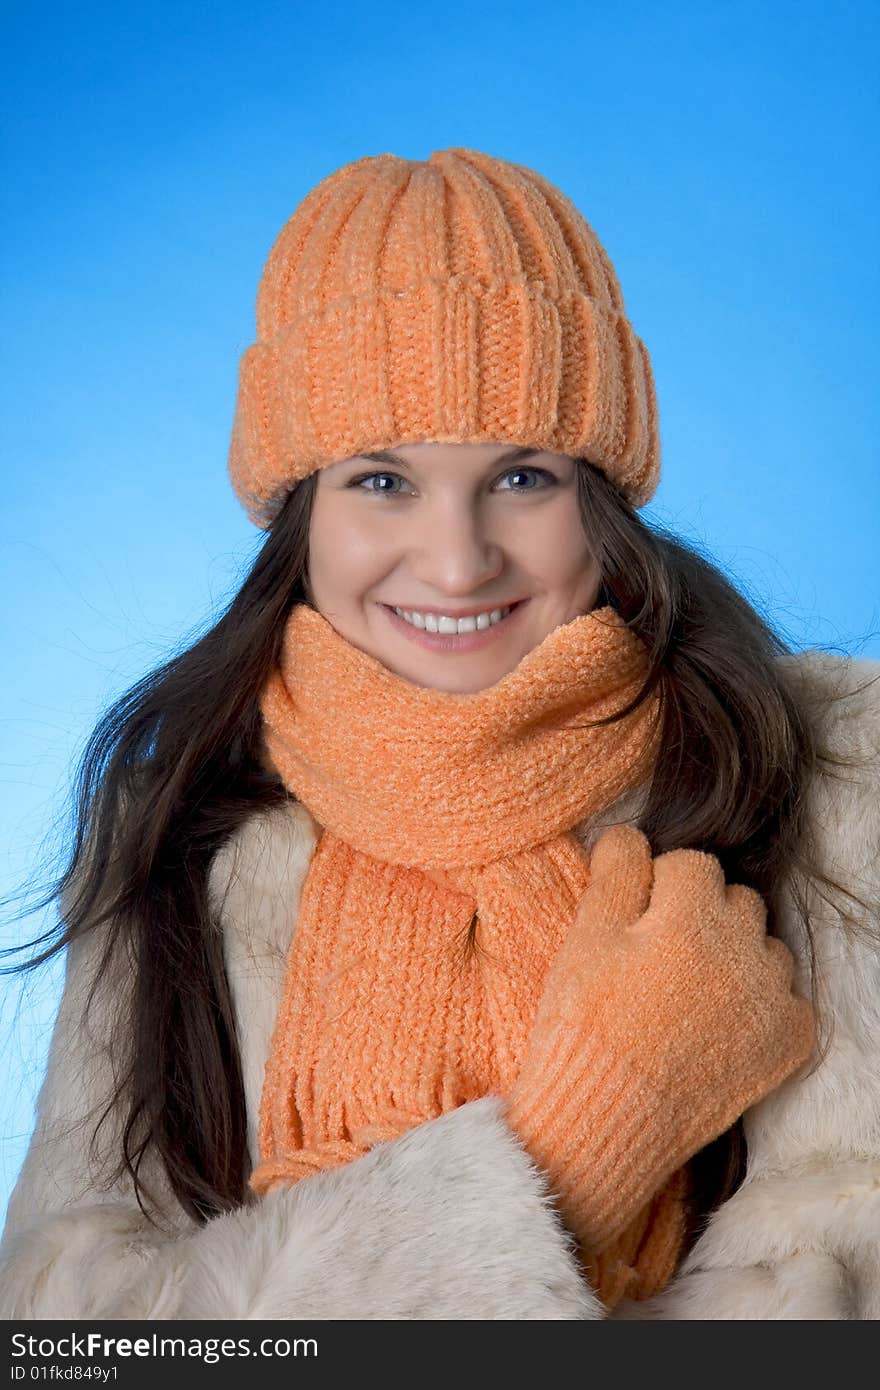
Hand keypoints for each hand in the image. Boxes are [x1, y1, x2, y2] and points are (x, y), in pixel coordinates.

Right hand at [504, 824, 816, 1254]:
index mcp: (692, 915)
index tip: (634, 926)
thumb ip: (616, 871)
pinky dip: (759, 1004)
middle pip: (736, 900)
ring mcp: (774, 999)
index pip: (691, 864)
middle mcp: (746, 950)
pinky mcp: (790, 1042)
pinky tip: (715, 1027)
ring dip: (735, 957)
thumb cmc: (584, 1026)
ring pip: (765, 946)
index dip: (656, 889)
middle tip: (658, 959)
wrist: (605, 1123)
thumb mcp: (584, 937)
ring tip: (685, 995)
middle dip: (702, 916)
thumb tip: (634, 835)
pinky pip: (786, 997)